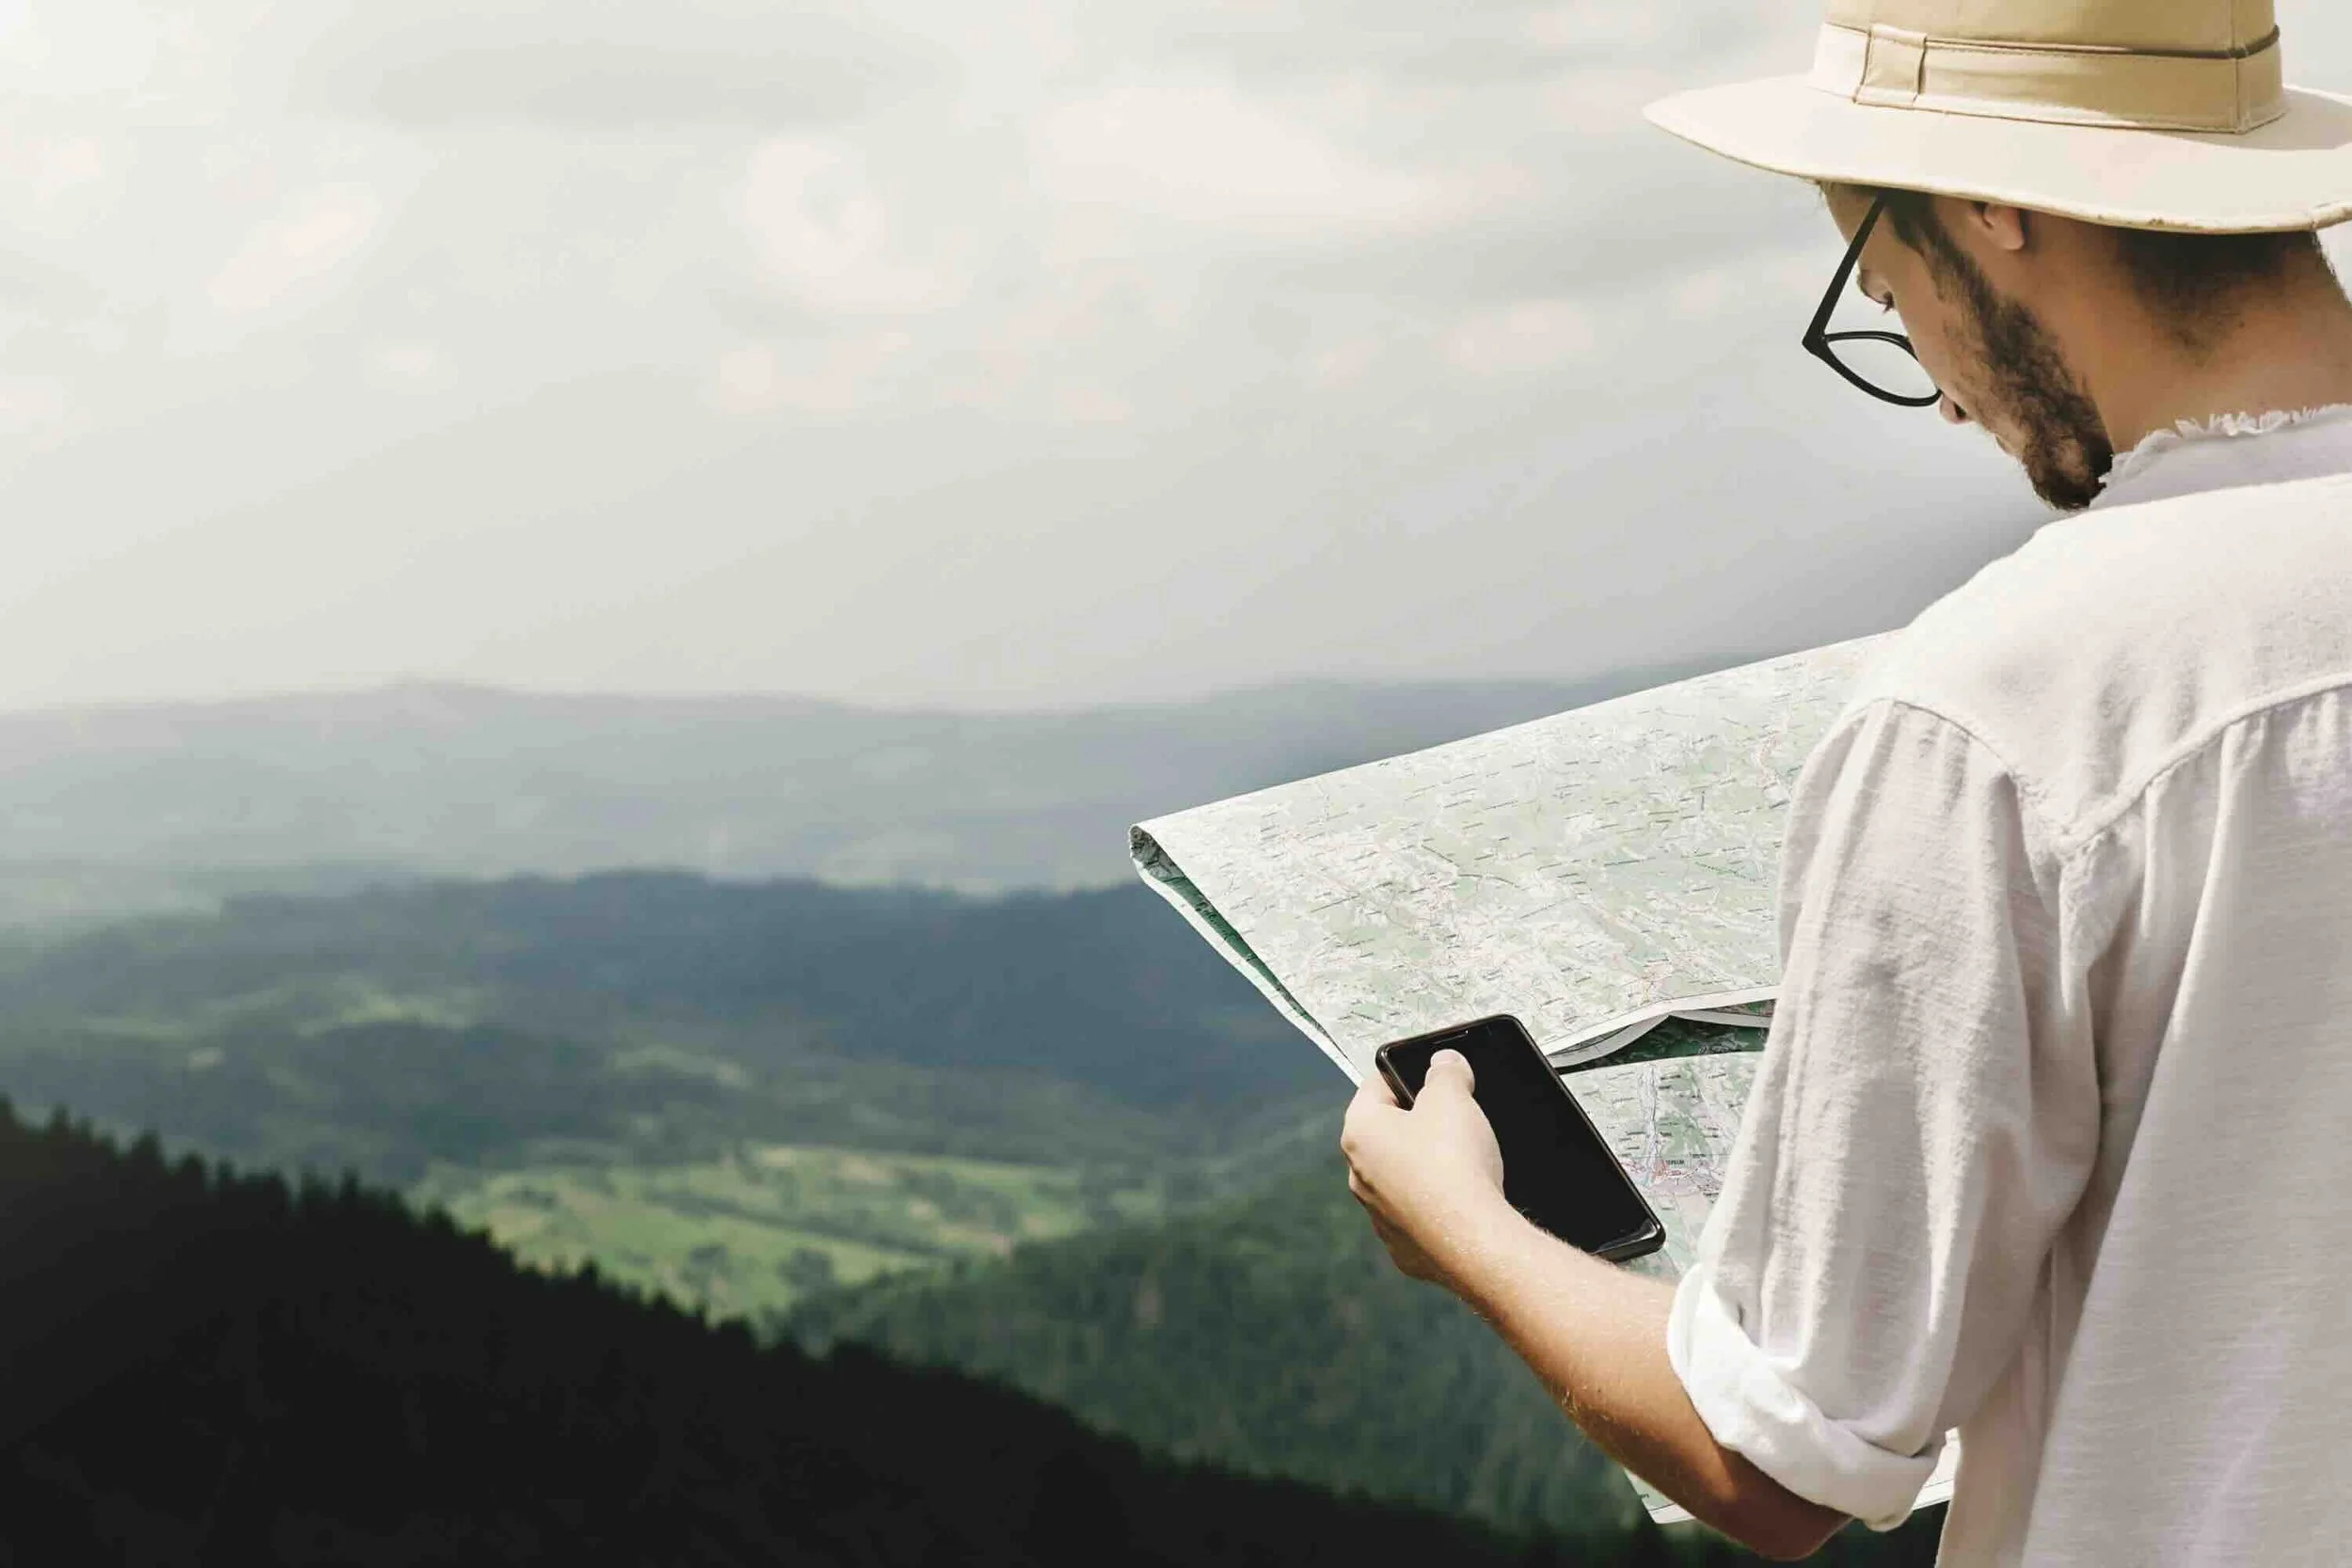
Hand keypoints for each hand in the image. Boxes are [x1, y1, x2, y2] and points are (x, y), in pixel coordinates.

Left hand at [1341, 1049, 1511, 1288]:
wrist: (1474, 1240)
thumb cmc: (1454, 1163)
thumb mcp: (1454, 1096)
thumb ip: (1446, 1071)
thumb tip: (1445, 1061)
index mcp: (1360, 1132)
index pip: (1375, 1085)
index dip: (1406, 1074)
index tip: (1432, 1075)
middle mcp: (1359, 1175)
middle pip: (1388, 1134)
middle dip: (1420, 1123)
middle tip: (1455, 1119)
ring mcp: (1379, 1217)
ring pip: (1402, 1177)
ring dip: (1428, 1167)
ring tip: (1464, 1163)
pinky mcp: (1405, 1249)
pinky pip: (1420, 1216)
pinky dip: (1439, 1207)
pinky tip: (1465, 1201)